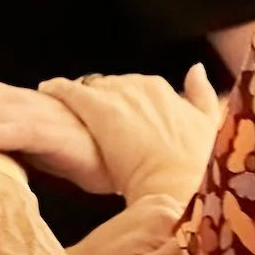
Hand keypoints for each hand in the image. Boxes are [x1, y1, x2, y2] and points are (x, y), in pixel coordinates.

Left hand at [41, 66, 220, 204]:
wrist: (175, 186)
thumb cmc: (194, 165)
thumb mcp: (208, 124)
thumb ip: (202, 94)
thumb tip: (196, 69)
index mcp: (162, 89)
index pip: (133, 87)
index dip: (124, 103)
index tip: (119, 120)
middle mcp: (139, 85)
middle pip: (110, 87)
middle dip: (103, 102)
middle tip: (95, 125)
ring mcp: (118, 96)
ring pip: (90, 88)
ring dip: (81, 99)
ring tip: (68, 114)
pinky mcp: (97, 109)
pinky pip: (69, 91)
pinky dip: (57, 89)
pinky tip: (47, 90)